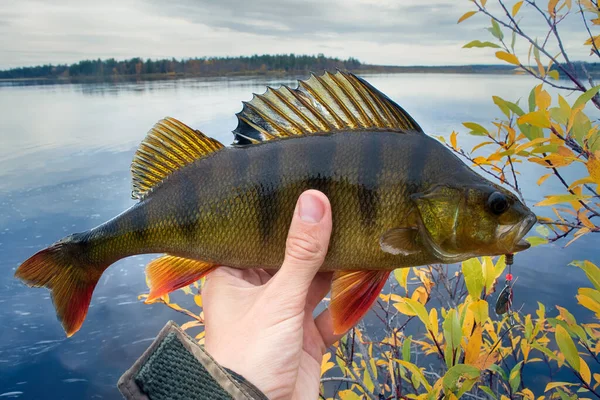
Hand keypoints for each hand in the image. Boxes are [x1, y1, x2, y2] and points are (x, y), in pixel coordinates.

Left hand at [203, 190, 344, 399]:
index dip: (280, 214)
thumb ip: (301, 251)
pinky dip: (349, 301)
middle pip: (290, 257)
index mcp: (233, 277)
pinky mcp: (305, 338)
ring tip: (361, 233)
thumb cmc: (251, 356)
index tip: (303, 185)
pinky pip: (331, 313)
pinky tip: (369, 278)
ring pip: (315, 283)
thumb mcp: (279, 296)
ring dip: (338, 268)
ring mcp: (283, 316)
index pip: (257, 236)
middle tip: (342, 203)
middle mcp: (257, 293)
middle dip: (317, 239)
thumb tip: (315, 201)